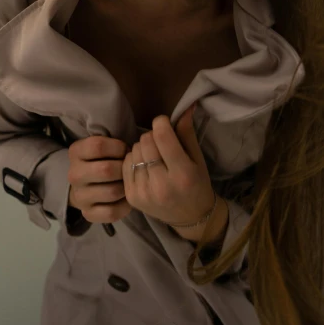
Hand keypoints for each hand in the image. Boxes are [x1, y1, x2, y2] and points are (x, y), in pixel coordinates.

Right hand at [68, 135, 131, 223]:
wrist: (84, 184)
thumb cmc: (101, 159)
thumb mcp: (102, 145)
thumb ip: (114, 143)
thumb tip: (137, 148)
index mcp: (75, 152)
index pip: (98, 146)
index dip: (118, 147)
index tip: (125, 150)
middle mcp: (74, 174)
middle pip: (106, 170)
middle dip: (124, 168)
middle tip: (130, 168)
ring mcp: (79, 196)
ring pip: (112, 192)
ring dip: (126, 187)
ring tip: (129, 183)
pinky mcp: (88, 214)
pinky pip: (112, 212)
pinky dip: (125, 206)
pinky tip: (126, 198)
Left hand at [121, 103, 216, 232]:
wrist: (190, 218)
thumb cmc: (197, 184)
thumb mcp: (197, 158)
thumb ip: (187, 132)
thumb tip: (186, 106)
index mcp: (182, 174)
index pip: (162, 135)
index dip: (161, 122)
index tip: (165, 124)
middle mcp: (161, 185)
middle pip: (145, 141)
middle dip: (152, 135)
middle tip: (161, 143)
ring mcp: (144, 193)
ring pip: (134, 150)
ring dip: (142, 147)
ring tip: (154, 156)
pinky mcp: (131, 197)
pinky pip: (126, 164)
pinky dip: (134, 159)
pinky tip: (145, 166)